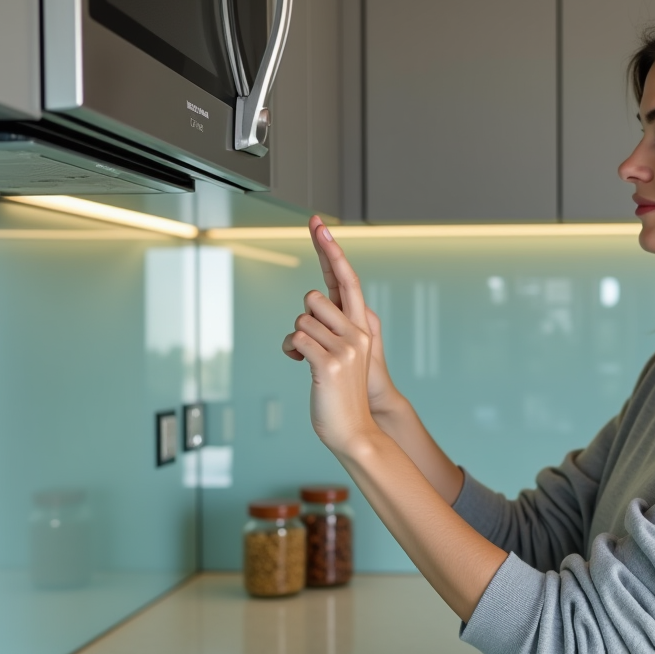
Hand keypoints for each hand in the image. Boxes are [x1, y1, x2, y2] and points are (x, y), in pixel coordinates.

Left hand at [281, 217, 378, 453]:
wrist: (355, 430)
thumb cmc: (342, 393)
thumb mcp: (342, 355)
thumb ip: (331, 330)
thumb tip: (306, 318)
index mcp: (363, 325)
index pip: (346, 279)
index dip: (330, 250)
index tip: (317, 223)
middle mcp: (358, 331)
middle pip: (314, 298)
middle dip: (305, 318)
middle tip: (314, 344)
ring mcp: (345, 347)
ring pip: (300, 319)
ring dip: (296, 340)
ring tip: (308, 360)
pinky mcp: (329, 363)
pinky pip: (294, 339)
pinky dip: (291, 352)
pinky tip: (303, 366)